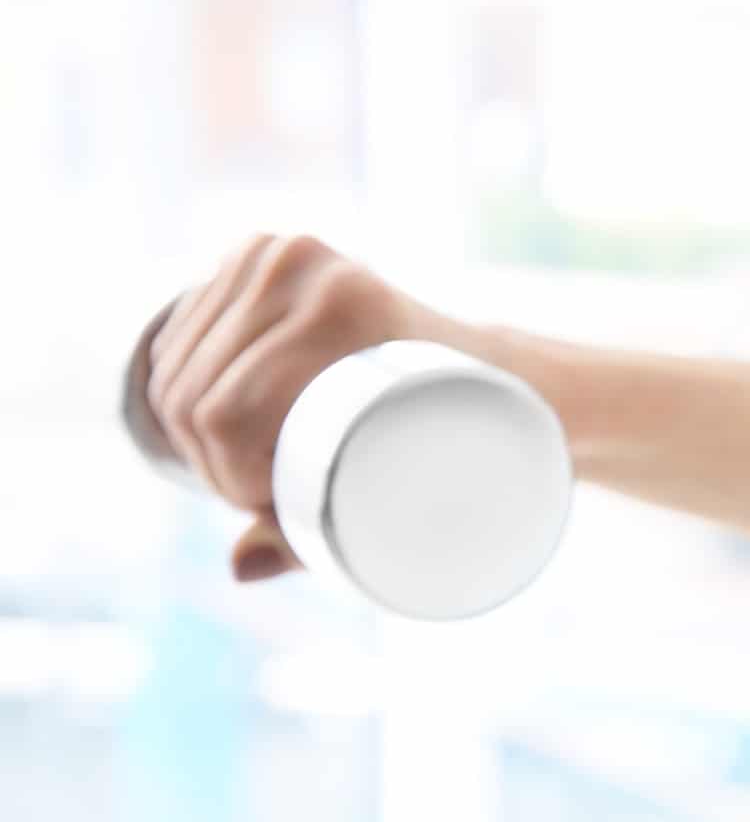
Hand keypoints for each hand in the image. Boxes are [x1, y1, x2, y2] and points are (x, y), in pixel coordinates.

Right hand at [143, 235, 452, 582]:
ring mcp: (275, 253)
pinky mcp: (256, 255)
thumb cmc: (463, 441)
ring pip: (177, 369)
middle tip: (261, 496)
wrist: (499, 368)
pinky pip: (177, 334)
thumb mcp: (410, 493)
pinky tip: (209, 423)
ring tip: (249, 465)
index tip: (274, 508)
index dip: (234, 480)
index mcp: (340, 304)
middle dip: (212, 463)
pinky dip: (178, 386)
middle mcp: (302, 266)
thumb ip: (315, 542)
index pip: (228, 414)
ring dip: (193, 433)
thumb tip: (238, 568)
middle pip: (195, 394)